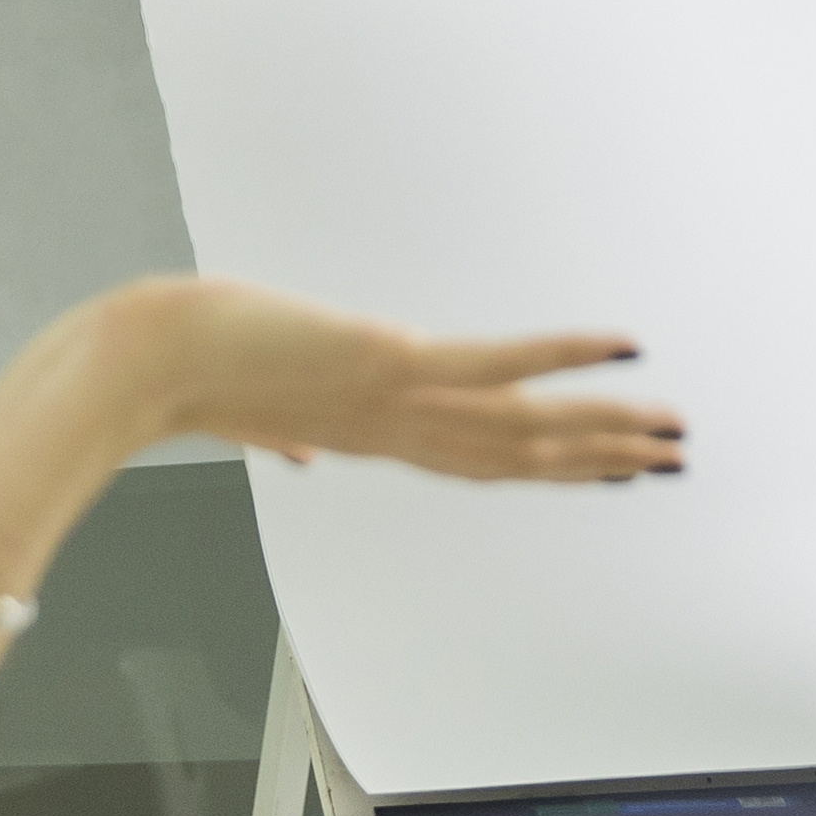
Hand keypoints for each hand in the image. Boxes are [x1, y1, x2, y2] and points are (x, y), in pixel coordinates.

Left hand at [83, 280, 685, 482]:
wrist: (142, 364)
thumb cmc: (183, 370)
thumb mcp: (241, 405)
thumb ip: (277, 432)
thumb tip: (289, 453)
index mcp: (372, 437)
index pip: (476, 460)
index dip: (546, 468)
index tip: (603, 468)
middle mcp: (396, 432)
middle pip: (520, 456)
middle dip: (599, 458)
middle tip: (673, 457)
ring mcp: (400, 403)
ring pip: (527, 425)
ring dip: (604, 427)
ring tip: (671, 426)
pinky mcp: (391, 363)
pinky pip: (496, 365)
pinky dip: (562, 355)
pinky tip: (620, 347)